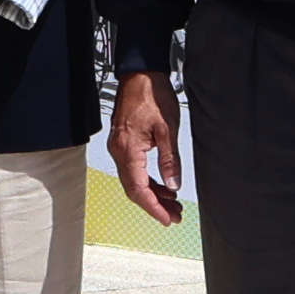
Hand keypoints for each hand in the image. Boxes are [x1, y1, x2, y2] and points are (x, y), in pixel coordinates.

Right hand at [109, 69, 188, 227]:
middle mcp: (119, 151)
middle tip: (175, 216)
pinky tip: (163, 185)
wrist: (140, 74)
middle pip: (134, 189)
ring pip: (133, 181)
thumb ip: (170, 160)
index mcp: (128, 150)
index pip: (138, 189)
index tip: (167, 219)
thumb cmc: (152, 95)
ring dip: (152, 194)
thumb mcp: (168, 129)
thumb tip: (173, 185)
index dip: (153, 207)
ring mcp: (120, 147)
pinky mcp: (124, 143)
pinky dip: (148, 180)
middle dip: (154, 205)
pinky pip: (133, 170)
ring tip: (174, 204)